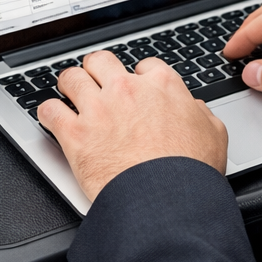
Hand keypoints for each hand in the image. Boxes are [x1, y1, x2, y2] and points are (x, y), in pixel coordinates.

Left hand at [37, 51, 228, 202]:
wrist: (165, 200)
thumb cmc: (190, 172)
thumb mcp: (214, 135)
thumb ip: (201, 115)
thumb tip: (196, 109)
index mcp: (162, 85)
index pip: (143, 65)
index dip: (137, 76)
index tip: (134, 86)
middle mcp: (127, 89)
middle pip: (101, 61)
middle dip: (97, 71)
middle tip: (95, 82)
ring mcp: (98, 109)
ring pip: (71, 78)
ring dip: (69, 85)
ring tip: (68, 93)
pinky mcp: (74, 133)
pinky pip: (49, 110)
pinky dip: (47, 113)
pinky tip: (50, 117)